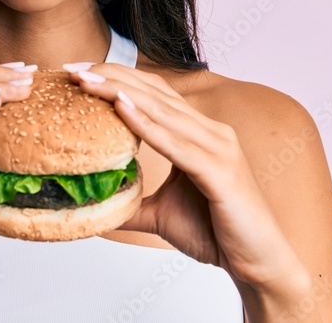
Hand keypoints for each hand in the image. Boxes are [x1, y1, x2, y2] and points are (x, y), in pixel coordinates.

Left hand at [64, 63, 308, 291]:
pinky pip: (177, 144)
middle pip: (154, 93)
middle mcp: (211, 133)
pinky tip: (121, 108)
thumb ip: (131, 203)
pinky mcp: (220, 171)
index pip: (153, 94)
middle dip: (111, 76)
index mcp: (200, 134)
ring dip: (120, 92)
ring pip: (162, 111)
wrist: (259, 265)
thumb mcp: (161, 215)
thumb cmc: (219, 233)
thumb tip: (94, 206)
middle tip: (73, 67)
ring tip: (87, 80)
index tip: (79, 71)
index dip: (117, 78)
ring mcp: (219, 148)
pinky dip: (147, 124)